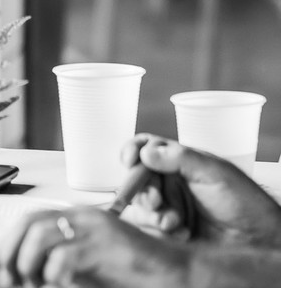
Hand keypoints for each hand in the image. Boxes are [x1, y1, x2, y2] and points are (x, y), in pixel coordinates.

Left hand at [0, 207, 189, 287]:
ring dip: (26, 265)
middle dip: (6, 253)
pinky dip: (53, 277)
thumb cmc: (135, 275)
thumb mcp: (87, 270)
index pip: (28, 221)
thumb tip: (19, 279)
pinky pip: (65, 258)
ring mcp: (97, 228)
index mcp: (78, 218)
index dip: (2, 245)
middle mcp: (85, 217)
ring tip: (29, 285)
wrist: (180, 275)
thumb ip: (57, 269)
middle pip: (29, 224)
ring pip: (40, 237)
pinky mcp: (108, 245)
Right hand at [119, 134, 280, 246]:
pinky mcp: (167, 231)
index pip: (145, 149)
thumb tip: (146, 151)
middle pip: (137, 180)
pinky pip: (146, 229)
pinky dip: (158, 232)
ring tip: (174, 223)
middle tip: (156, 202)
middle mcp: (169, 183)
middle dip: (143, 191)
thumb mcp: (214, 173)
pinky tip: (181, 234)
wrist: (259, 240)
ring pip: (139, 206)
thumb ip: (179, 158)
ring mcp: (167, 207)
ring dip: (153, 215)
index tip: (129, 161)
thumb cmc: (245, 203)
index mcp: (178, 163)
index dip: (132, 152)